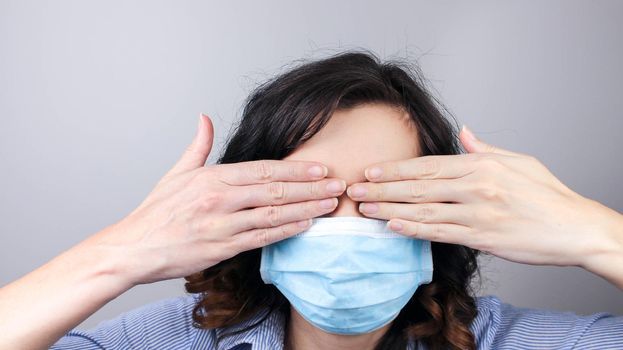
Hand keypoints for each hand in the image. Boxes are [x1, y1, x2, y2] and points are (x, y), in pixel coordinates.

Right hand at [85, 113, 345, 285]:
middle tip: (337, 185)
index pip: (264, 170)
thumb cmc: (155, 213)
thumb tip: (205, 118)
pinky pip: (261, 238)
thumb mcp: (175, 174)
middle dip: (310, 187)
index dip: (295, 169)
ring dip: (306, 209)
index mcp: (212, 177)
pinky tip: (306, 226)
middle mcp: (219, 198)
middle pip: (275, 190)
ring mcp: (222, 224)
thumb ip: (197, 146)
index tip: (319, 168)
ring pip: (273, 214)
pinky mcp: (222, 248)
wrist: (133, 248)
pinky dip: (286, 231)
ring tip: (330, 204)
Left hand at [346, 125, 622, 270]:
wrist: (576, 227)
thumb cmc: (548, 195)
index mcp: (481, 164)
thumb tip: (464, 131)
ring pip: (423, 208)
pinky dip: (413, 229)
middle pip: (418, 185)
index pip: (428, 165)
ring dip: (389, 208)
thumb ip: (485, 148)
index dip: (396, 168)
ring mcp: (478, 212)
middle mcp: (476, 185)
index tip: (371, 170)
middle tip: (353, 188)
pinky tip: (391, 227)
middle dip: (382, 187)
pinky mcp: (482, 236)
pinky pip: (440, 232)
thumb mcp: (519, 161)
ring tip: (363, 208)